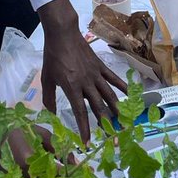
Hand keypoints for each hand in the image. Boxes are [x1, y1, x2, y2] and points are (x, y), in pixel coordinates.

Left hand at [38, 0, 124, 141]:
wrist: (62, 34)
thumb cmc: (53, 56)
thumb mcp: (47, 78)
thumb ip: (50, 98)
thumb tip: (51, 114)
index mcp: (72, 87)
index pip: (80, 112)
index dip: (84, 129)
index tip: (87, 142)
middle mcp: (86, 83)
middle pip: (99, 107)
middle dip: (105, 125)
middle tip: (112, 139)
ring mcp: (96, 74)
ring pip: (109, 95)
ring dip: (117, 110)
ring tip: (124, 122)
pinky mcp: (101, 66)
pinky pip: (113, 78)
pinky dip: (122, 87)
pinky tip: (130, 95)